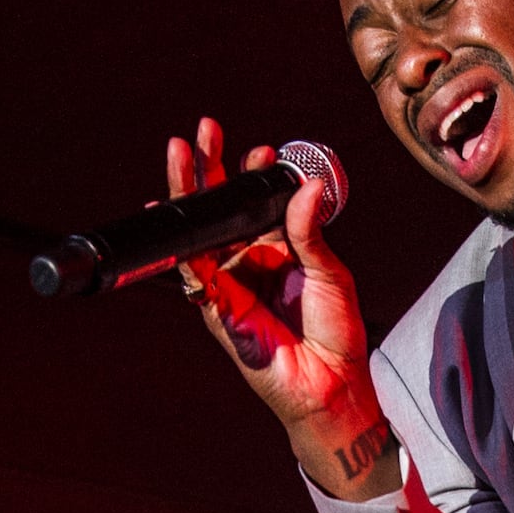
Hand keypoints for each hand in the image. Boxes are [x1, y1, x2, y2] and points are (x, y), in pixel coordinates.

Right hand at [165, 119, 398, 500]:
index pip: (255, 200)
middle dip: (208, 168)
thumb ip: (309, 232)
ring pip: (200, 232)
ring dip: (188, 195)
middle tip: (202, 130)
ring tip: (180, 153)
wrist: (332, 382)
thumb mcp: (330, 273)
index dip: (252, 172)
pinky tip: (176, 221)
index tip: (261, 151)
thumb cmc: (336, 331)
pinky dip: (184, 249)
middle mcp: (248, 260)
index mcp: (277, 247)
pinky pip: (195, 275)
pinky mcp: (219, 310)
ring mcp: (230, 282)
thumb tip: (307, 185)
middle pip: (219, 207)